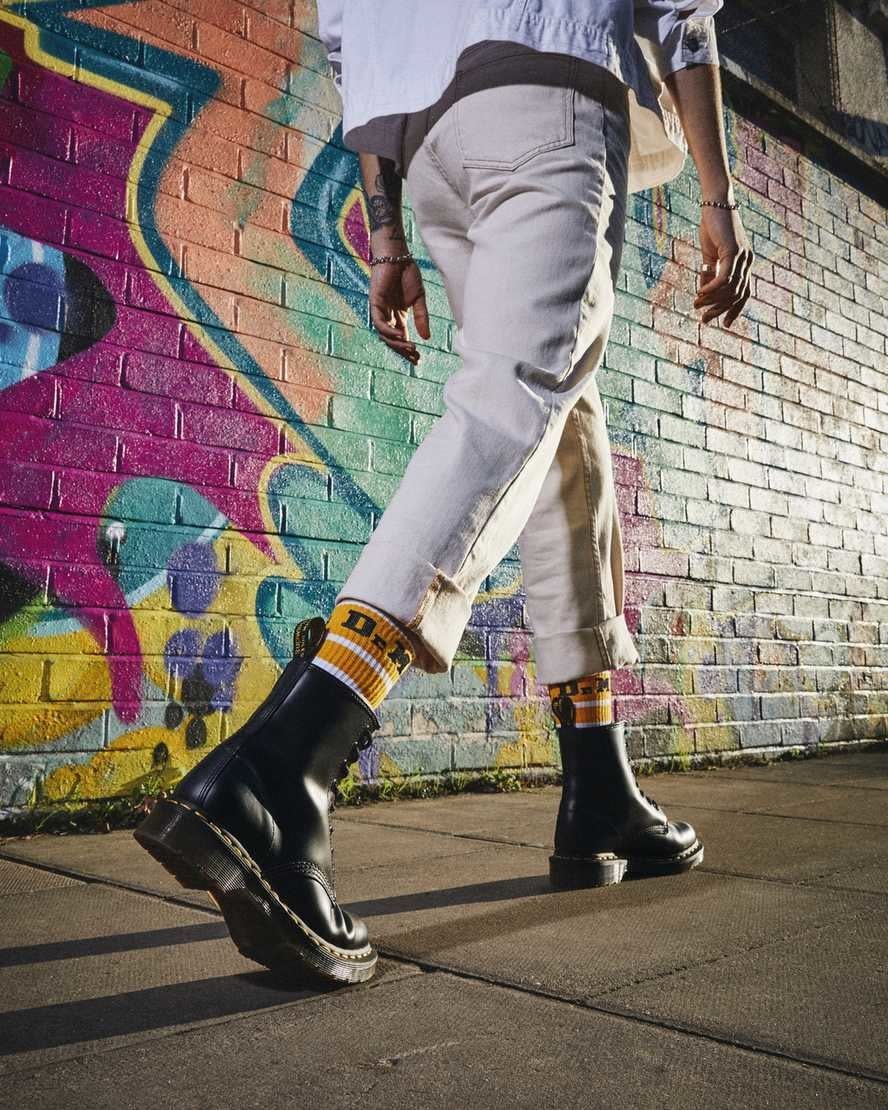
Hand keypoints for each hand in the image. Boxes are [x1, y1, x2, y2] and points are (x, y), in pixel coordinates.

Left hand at [369, 259, 429, 364]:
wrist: (398, 256)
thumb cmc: (407, 274)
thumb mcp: (419, 299)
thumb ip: (422, 318)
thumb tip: (427, 338)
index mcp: (398, 316)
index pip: (402, 338)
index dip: (409, 350)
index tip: (418, 360)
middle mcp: (388, 316)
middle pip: (393, 340)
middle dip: (403, 350)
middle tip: (414, 358)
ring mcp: (380, 310)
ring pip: (385, 335)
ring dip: (397, 343)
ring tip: (410, 348)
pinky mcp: (374, 303)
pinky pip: (379, 323)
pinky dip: (388, 331)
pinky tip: (400, 335)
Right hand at [694, 205, 753, 328]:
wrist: (716, 203)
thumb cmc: (713, 225)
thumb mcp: (710, 254)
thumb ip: (709, 272)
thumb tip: (703, 290)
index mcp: (744, 263)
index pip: (744, 293)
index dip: (735, 310)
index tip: (724, 324)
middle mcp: (747, 262)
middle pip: (737, 295)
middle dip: (720, 310)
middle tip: (705, 320)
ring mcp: (742, 257)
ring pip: (730, 289)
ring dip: (712, 300)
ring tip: (697, 304)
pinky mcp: (733, 251)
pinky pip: (724, 278)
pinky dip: (712, 288)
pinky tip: (700, 292)